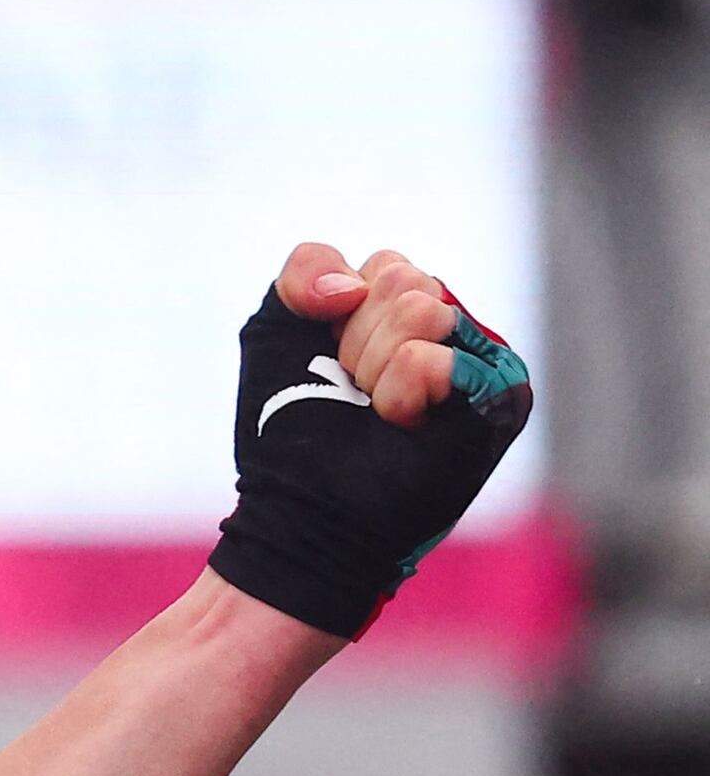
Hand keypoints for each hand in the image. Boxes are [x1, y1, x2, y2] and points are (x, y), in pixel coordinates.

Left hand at [205, 240, 531, 640]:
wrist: (301, 510)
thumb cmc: (289, 428)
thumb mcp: (274, 329)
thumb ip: (305, 271)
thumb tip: (353, 282)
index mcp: (405, 311)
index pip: (382, 265)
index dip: (333, 313)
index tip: (326, 362)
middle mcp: (452, 331)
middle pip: (405, 278)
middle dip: (355, 339)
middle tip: (350, 391)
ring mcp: (482, 361)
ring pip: (423, 309)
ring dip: (372, 367)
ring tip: (374, 411)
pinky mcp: (501, 398)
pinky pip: (439, 358)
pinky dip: (400, 390)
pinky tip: (398, 423)